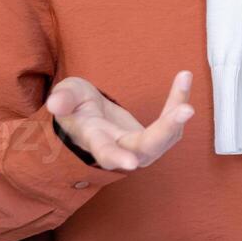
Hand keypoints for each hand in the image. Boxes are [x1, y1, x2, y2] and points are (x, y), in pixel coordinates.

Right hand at [45, 71, 193, 171]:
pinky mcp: (155, 138)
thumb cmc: (76, 107)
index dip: (117, 157)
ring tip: (184, 78)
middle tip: (186, 109)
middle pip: (147, 147)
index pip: (105, 152)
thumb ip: (63, 99)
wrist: (89, 115)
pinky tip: (183, 78)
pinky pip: (172, 124)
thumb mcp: (67, 96)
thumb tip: (55, 103)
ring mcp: (140, 146)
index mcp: (96, 139)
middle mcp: (121, 147)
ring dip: (177, 109)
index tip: (131, 163)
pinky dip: (179, 100)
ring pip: (166, 137)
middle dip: (166, 130)